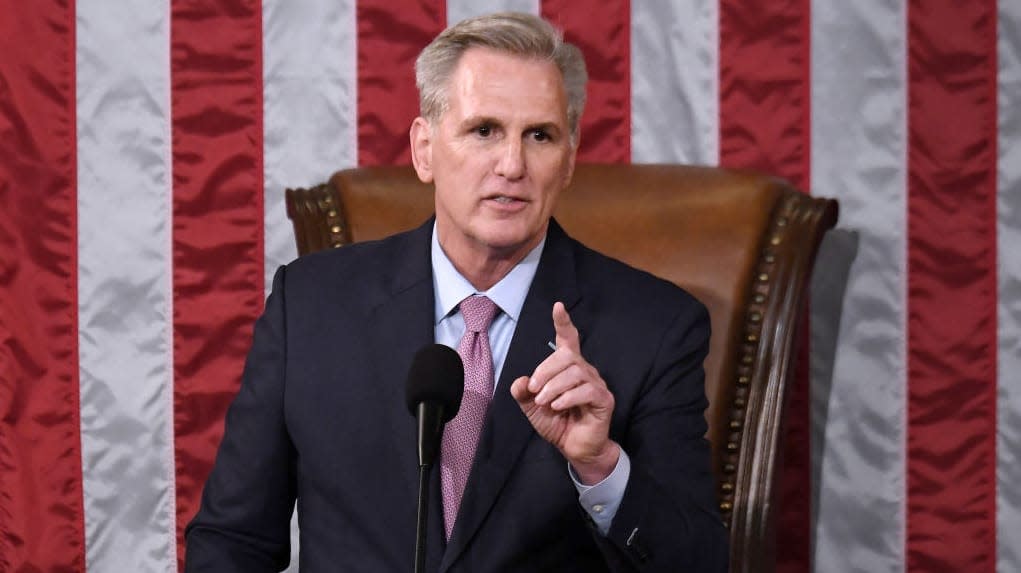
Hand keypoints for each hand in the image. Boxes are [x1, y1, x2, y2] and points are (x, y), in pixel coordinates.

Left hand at [510, 302, 619, 483]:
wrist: (574, 448)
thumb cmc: (557, 423)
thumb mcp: (533, 407)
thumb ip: (524, 393)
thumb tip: (520, 381)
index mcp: (568, 367)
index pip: (569, 338)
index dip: (563, 322)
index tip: (558, 306)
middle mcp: (585, 371)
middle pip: (567, 355)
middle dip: (545, 370)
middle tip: (533, 389)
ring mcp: (596, 384)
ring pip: (575, 372)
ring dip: (553, 386)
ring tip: (544, 402)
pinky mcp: (604, 400)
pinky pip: (587, 390)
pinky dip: (568, 397)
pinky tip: (557, 406)